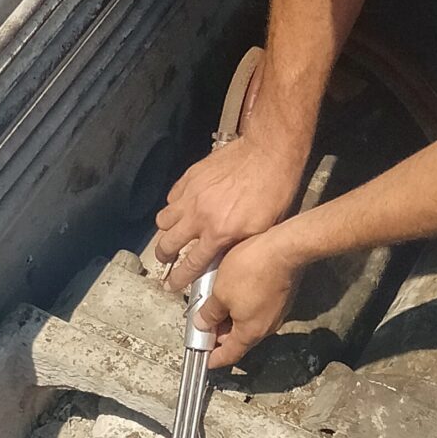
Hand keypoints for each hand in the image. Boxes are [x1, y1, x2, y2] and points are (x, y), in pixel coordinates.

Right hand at [154, 135, 303, 293]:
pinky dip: (174, 206)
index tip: (170, 285)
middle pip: (168, 244)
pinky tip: (183, 207)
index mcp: (219, 233)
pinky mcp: (190, 176)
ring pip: (163, 220)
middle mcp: (199, 216)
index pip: (191, 264)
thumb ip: (236, 245)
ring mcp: (191, 194)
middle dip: (163, 256)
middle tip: (165, 259)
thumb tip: (221, 258)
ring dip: (166, 230)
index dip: (178, 278)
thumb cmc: (274, 191)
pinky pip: (171, 197)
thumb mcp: (262, 229)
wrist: (268, 152)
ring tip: (172, 233)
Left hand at [197, 228, 302, 368]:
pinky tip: (233, 289)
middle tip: (203, 323)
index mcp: (250, 332)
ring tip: (215, 302)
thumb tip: (202, 323)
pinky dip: (243, 304)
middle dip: (220, 333)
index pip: (230, 355)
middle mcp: (266, 326)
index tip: (205, 358)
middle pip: (239, 338)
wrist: (285, 247)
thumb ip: (209, 312)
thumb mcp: (219, 292)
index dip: (214, 358)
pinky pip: (258, 308)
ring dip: (231, 316)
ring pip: (249, 321)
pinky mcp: (281, 296)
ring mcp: (276, 311)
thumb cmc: (253, 269)